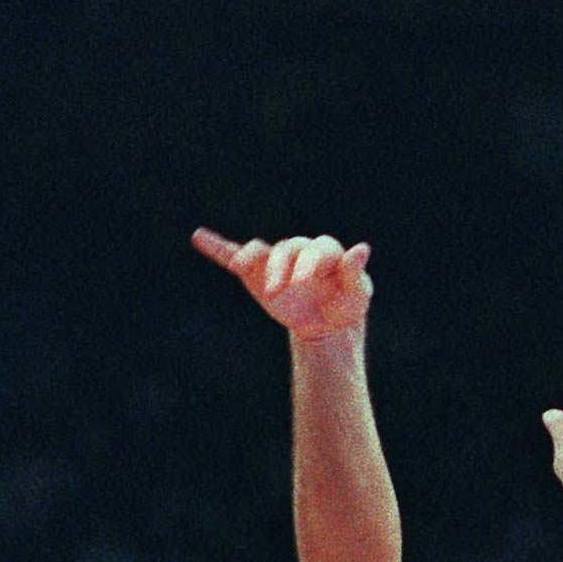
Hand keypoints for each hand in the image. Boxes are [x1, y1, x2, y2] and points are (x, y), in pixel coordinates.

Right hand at [192, 230, 372, 340]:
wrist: (325, 324)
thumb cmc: (344, 306)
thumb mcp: (356, 297)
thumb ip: (356, 274)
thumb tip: (362, 248)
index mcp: (324, 253)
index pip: (316, 250)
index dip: (308, 264)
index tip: (303, 284)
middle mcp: (299, 250)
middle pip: (287, 250)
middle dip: (281, 269)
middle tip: (279, 293)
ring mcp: (276, 260)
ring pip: (261, 252)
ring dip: (252, 259)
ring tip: (241, 266)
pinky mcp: (256, 273)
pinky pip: (235, 255)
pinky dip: (218, 247)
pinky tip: (200, 238)